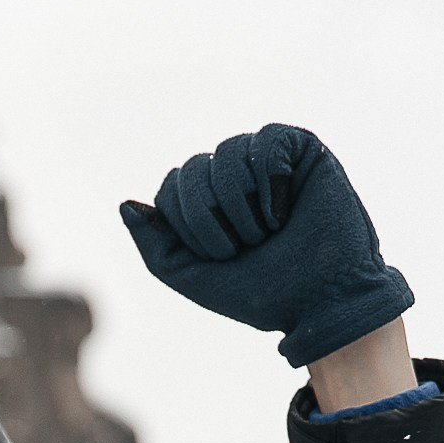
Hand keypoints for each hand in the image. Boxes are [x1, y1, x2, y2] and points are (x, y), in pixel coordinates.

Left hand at [120, 127, 410, 367]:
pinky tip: (286, 210)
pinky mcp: (301, 150)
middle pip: (194, 169)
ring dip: (243, 206)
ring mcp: (266, 160)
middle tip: (245, 246)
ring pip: (227, 154)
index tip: (221, 256)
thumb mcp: (190, 276)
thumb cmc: (260, 292)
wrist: (318, 301)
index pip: (171, 187)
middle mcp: (233, 177)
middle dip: (211, 218)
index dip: (189, 225)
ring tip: (270, 231)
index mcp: (207, 203)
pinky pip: (267, 141)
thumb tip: (125, 203)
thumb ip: (153, 244)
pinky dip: (272, 182)